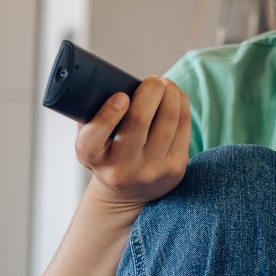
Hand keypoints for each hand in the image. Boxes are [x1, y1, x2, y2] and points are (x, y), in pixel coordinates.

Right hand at [77, 76, 189, 211]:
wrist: (128, 194)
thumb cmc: (107, 154)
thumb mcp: (91, 140)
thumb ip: (91, 114)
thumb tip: (107, 80)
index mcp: (93, 158)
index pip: (93, 138)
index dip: (108, 114)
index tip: (121, 96)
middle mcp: (121, 168)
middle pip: (139, 120)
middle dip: (150, 91)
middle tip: (152, 80)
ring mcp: (151, 170)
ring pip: (168, 120)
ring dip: (170, 93)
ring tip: (165, 84)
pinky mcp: (175, 168)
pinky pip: (184, 126)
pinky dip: (181, 104)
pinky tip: (176, 96)